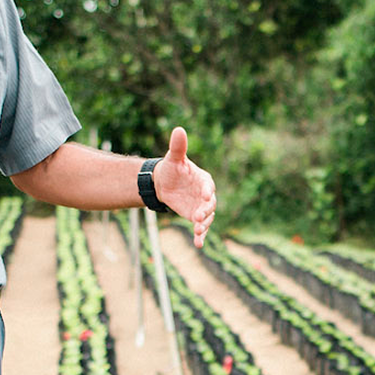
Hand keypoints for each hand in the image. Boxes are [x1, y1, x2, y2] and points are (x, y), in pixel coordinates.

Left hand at [154, 127, 216, 247]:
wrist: (163, 183)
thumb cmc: (171, 168)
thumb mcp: (173, 158)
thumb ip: (178, 147)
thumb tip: (179, 129)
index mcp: (203, 179)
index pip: (208, 185)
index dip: (207, 190)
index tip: (205, 195)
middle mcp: (205, 194)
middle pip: (210, 204)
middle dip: (205, 211)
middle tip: (196, 217)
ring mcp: (201, 207)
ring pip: (207, 218)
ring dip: (204, 225)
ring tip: (198, 231)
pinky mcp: (195, 218)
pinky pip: (201, 228)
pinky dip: (201, 236)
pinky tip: (198, 244)